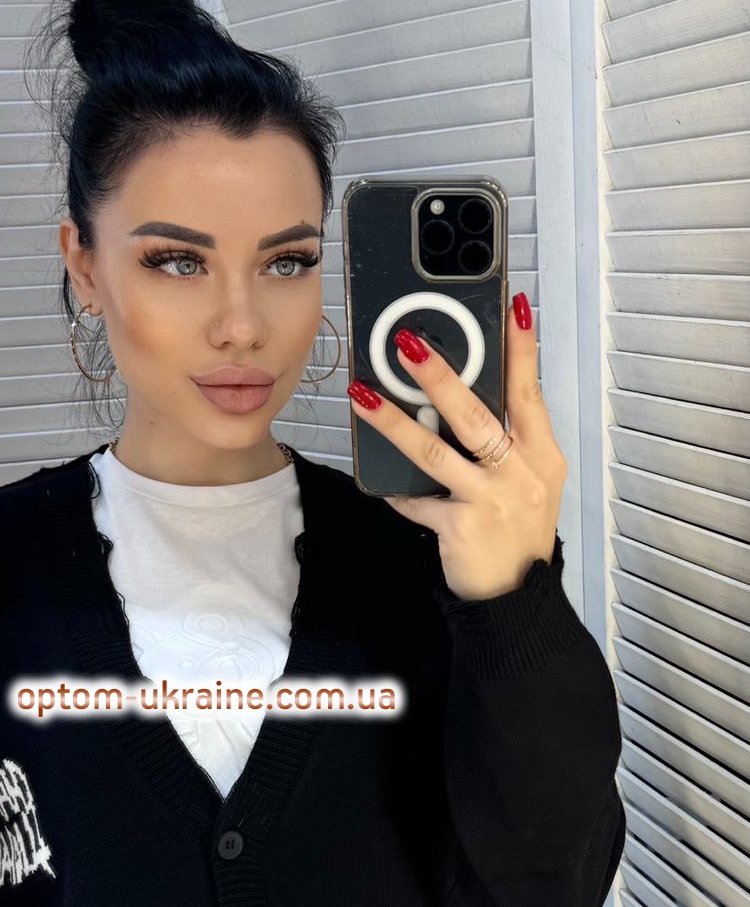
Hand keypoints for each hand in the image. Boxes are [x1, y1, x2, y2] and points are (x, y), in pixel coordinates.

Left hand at [347, 295, 567, 600]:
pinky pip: (418, 500)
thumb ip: (508, 444)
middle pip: (477, 415)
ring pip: (436, 452)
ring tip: (363, 395)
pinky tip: (377, 477)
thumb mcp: (531, 483)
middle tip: (409, 345)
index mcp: (542, 456)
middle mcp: (520, 474)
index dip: (523, 349)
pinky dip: (397, 490)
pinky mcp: (461, 527)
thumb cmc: (518, 535)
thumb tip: (463, 399)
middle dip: (441, 376)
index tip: (515, 308)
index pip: (531, 392)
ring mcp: (490, 501)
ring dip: (395, 421)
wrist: (516, 598)